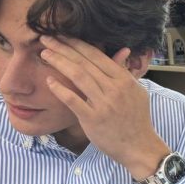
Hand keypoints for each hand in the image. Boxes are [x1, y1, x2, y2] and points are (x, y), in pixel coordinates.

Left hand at [40, 35, 169, 178]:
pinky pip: (73, 100)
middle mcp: (115, 89)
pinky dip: (60, 90)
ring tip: (45, 54)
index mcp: (125, 80)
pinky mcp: (93, 119)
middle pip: (85, 63)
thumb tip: (120, 54)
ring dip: (59, 63)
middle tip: (46, 38)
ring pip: (78, 76)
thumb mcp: (137, 92)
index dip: (78, 44)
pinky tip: (49, 81)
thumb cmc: (137, 120)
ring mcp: (104, 104)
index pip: (97, 56)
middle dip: (63, 48)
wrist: (139, 146)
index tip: (63, 36)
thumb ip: (125, 73)